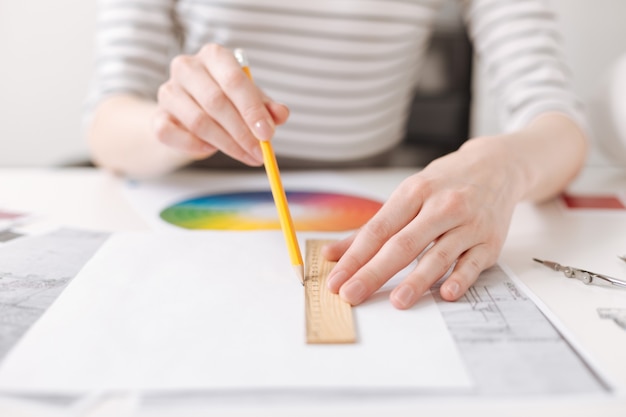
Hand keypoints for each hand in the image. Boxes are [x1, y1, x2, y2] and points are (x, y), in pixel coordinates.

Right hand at [154, 44, 288, 163]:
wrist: (191, 114)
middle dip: (241, 132)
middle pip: (215, 102)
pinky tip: (210, 149)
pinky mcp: (157, 116)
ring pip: (198, 121)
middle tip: (259, 153)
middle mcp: (187, 67)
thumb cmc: (228, 103)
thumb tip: (280, 115)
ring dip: (226, 144)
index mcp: (214, 56)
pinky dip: (194, 146)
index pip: (234, 80)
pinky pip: (172, 134)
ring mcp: (168, 91)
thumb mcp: (252, 101)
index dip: (252, 109)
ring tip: (246, 156)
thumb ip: (267, 107)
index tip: (267, 134)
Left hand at [323, 136, 523, 308]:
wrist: (498, 166)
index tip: (336, 279)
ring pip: (438, 256)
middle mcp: (441, 207)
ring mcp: (468, 224)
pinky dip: (461, 279)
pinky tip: (447, 294)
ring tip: (397, 302)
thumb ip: (373, 227)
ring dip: (417, 281)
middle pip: (403, 245)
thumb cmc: (446, 183)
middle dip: (374, 273)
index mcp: (414, 193)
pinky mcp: (490, 241)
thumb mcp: (409, 194)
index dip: (355, 257)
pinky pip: (474, 263)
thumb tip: (334, 253)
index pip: (378, 230)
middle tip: (351, 294)